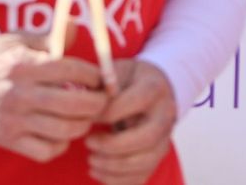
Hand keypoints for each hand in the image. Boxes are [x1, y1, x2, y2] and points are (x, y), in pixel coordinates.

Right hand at [0, 33, 106, 163]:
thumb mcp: (16, 39)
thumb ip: (50, 36)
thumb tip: (77, 25)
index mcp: (24, 65)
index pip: (72, 70)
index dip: (95, 74)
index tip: (100, 77)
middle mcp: (20, 94)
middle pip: (75, 104)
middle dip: (97, 102)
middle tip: (101, 99)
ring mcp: (13, 120)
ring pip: (64, 130)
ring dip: (83, 124)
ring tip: (85, 116)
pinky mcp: (7, 140)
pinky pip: (45, 151)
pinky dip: (61, 144)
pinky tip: (62, 133)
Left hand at [86, 60, 177, 184]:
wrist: (154, 89)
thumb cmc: (127, 81)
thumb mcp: (116, 73)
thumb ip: (101, 84)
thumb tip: (80, 99)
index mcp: (155, 88)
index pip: (136, 102)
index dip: (107, 112)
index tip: (86, 116)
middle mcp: (165, 115)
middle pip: (147, 137)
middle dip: (113, 145)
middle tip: (88, 142)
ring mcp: (164, 139)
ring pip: (145, 162)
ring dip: (113, 166)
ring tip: (91, 160)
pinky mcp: (156, 157)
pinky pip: (140, 178)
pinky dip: (116, 180)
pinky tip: (96, 170)